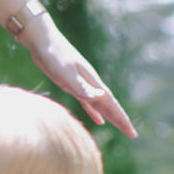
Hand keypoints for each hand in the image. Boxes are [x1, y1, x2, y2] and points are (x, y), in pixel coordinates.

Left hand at [20, 15, 135, 137]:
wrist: (41, 39)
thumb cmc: (52, 55)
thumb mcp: (65, 73)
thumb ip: (81, 86)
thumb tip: (101, 97)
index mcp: (91, 80)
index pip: (110, 103)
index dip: (121, 118)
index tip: (131, 132)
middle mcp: (90, 82)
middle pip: (109, 105)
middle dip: (120, 119)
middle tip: (132, 134)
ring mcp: (82, 82)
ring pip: (100, 104)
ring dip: (110, 116)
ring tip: (120, 127)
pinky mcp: (72, 84)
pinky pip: (88, 102)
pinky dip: (95, 112)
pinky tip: (99, 120)